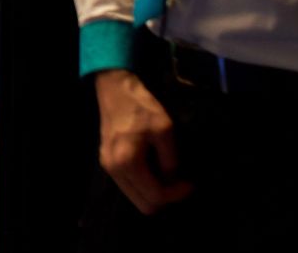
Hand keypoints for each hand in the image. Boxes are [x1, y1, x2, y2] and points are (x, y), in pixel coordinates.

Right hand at [95, 68, 193, 213]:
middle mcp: (114, 170)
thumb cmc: (141, 107)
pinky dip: (144, 185)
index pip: (155, 196)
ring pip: (136, 198)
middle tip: (178, 182)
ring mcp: (108, 168)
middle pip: (144, 205)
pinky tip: (154, 169)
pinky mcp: (108, 163)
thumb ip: (170, 160)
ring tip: (168, 175)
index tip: (189, 182)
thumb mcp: (164, 129)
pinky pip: (129, 187)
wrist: (115, 90)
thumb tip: (173, 180)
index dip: (176, 194)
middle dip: (165, 197)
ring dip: (154, 193)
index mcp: (128, 162)